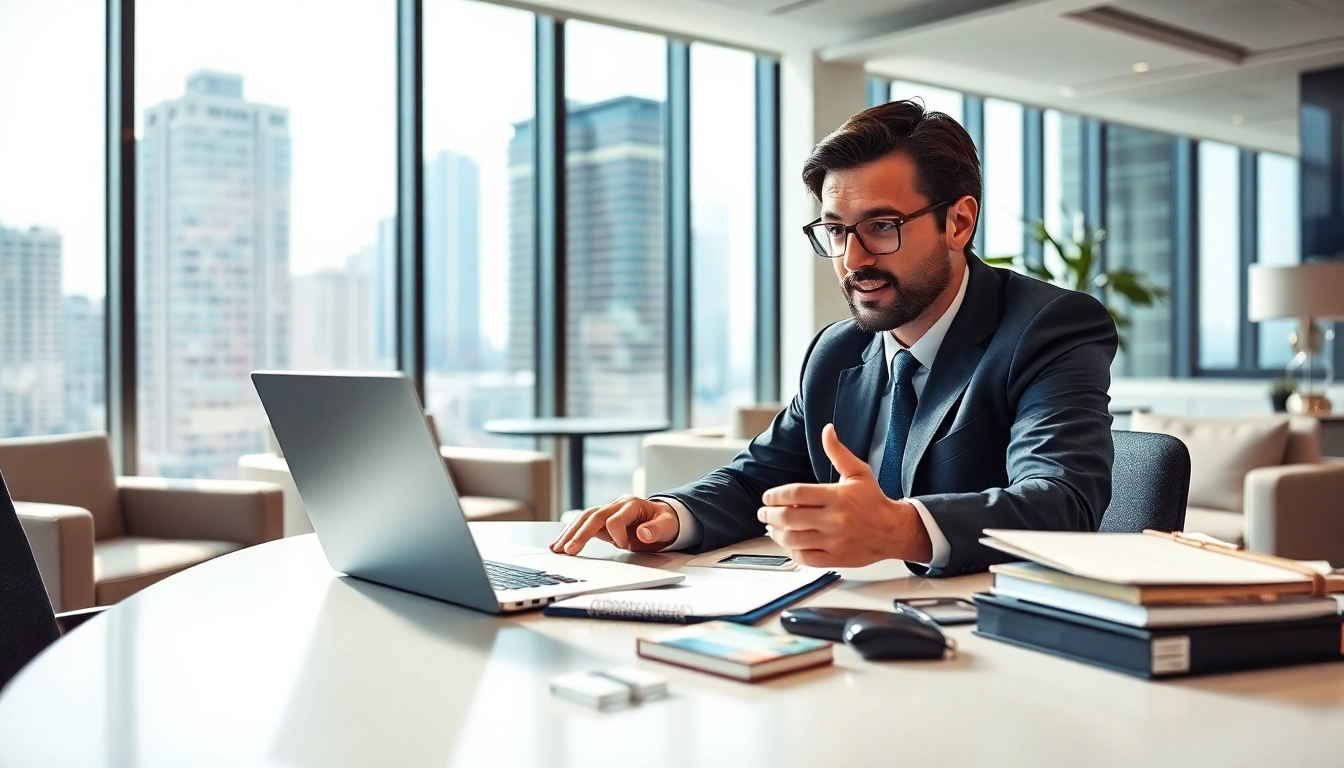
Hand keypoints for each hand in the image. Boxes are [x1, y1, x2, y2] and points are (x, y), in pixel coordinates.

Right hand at [549, 496, 680, 554]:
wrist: (663, 518)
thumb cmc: (665, 522)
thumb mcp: (668, 526)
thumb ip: (656, 529)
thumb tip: (643, 534)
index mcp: (632, 504)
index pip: (615, 519)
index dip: (618, 534)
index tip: (625, 546)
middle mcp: (616, 505)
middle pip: (593, 515)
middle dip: (579, 533)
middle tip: (568, 549)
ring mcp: (607, 511)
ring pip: (584, 519)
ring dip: (569, 533)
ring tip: (557, 548)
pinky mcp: (602, 521)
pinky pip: (583, 525)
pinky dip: (570, 534)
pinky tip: (559, 544)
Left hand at [757, 423, 930, 566]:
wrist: (894, 530)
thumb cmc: (874, 501)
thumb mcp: (858, 472)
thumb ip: (838, 452)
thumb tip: (827, 431)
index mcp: (837, 496)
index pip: (796, 493)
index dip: (776, 494)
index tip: (767, 496)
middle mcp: (834, 520)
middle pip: (789, 517)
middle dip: (769, 514)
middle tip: (763, 512)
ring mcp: (834, 541)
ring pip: (794, 539)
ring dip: (776, 533)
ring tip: (771, 527)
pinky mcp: (836, 558)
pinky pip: (806, 558)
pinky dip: (792, 551)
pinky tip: (788, 543)